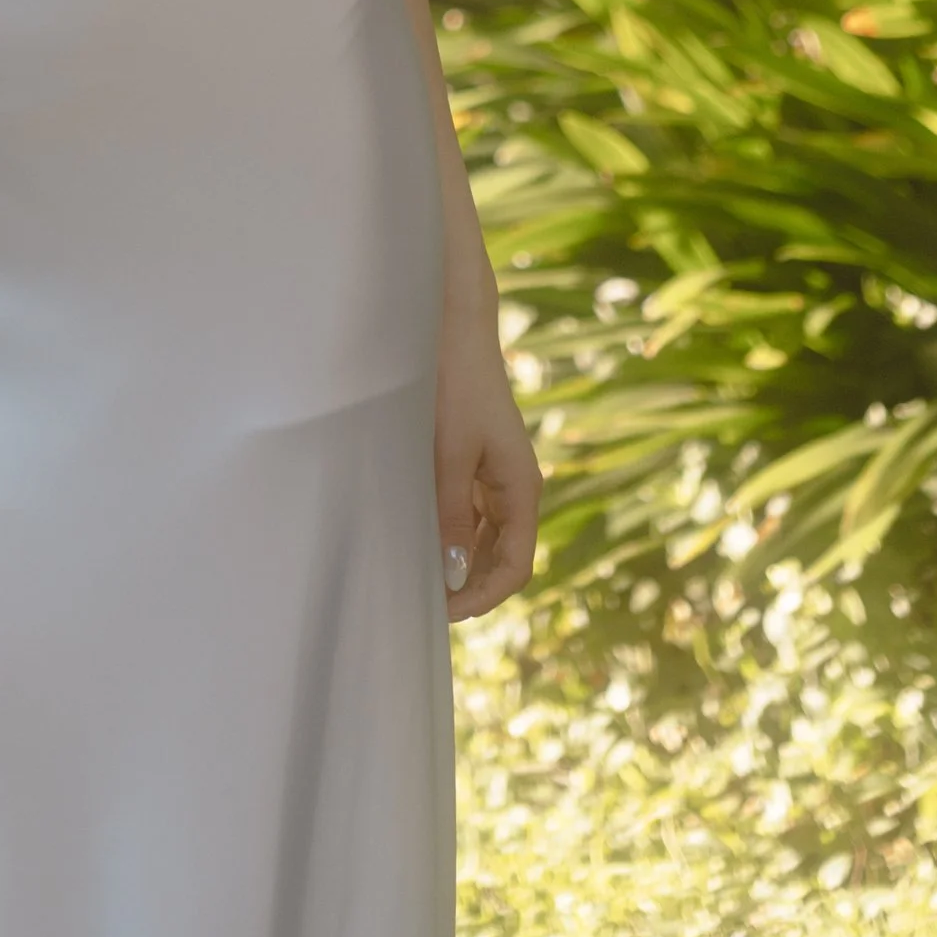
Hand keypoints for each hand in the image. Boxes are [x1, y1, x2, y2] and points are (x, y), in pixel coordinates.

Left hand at [434, 297, 540, 622]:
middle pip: (500, 558)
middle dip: (468, 585)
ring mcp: (495, 475)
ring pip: (483, 538)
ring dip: (457, 561)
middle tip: (420, 600)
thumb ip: (452, 514)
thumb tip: (452, 576)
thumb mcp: (449, 453)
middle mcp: (514, 487)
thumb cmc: (454, 383)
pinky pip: (468, 512)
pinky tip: (417, 536)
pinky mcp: (475, 461)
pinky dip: (449, 531)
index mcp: (521, 489)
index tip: (441, 612)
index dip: (482, 596)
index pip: (515, 567)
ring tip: (415, 574)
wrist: (453, 324)